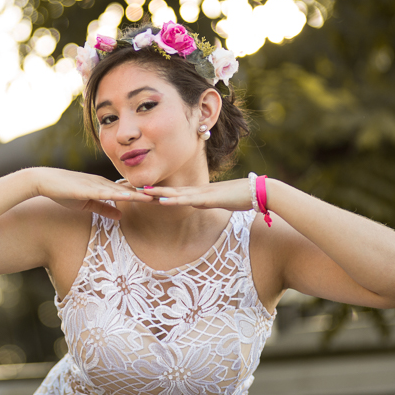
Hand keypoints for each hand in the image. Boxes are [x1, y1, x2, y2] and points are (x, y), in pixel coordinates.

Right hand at [28, 167, 153, 219]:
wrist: (44, 181)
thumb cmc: (63, 192)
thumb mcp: (88, 203)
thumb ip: (105, 208)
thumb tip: (122, 215)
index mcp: (106, 186)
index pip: (131, 192)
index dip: (147, 195)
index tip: (164, 198)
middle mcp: (105, 183)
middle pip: (133, 190)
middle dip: (152, 194)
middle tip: (171, 196)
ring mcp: (98, 184)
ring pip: (125, 191)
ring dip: (142, 194)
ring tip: (160, 197)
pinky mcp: (89, 189)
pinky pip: (109, 193)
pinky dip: (123, 196)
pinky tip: (134, 198)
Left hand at [140, 178, 254, 211]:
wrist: (261, 192)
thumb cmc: (244, 197)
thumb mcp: (221, 202)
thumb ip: (209, 202)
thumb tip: (198, 204)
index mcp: (200, 193)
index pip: (174, 193)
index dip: (158, 192)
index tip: (142, 192)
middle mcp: (198, 191)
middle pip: (170, 191)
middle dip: (152, 192)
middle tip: (132, 189)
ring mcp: (203, 194)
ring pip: (175, 194)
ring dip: (157, 194)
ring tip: (140, 193)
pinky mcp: (210, 198)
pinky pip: (188, 200)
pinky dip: (174, 200)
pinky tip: (162, 201)